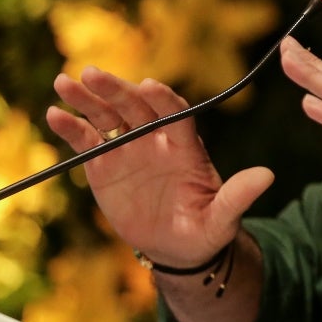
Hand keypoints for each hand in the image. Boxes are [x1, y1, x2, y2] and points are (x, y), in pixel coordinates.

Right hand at [46, 67, 273, 267]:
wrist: (177, 247)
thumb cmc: (205, 229)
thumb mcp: (223, 218)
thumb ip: (238, 196)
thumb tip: (268, 176)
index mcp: (186, 145)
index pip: (175, 113)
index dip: (163, 99)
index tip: (150, 86)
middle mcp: (156, 138)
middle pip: (135, 106)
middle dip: (116, 89)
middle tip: (93, 74)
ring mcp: (128, 148)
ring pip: (107, 117)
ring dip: (87, 99)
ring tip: (64, 83)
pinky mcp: (103, 164)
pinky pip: (86, 141)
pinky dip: (70, 128)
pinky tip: (54, 115)